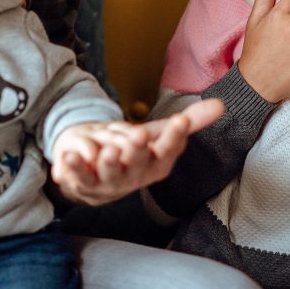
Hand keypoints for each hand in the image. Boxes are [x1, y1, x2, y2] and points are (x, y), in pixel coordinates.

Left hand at [51, 98, 223, 204]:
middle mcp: (134, 177)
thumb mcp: (160, 132)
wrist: (98, 169)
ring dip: (109, 164)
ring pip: (109, 175)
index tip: (180, 120)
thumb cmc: (135, 149)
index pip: (168, 151)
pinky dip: (72, 169)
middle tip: (138, 135)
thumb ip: (190, 121)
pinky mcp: (82, 183)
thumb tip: (221, 105)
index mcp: (156, 164)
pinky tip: (67, 156)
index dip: (174, 137)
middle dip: (138, 151)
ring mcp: (107, 183)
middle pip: (138, 165)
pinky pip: (77, 177)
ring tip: (108, 152)